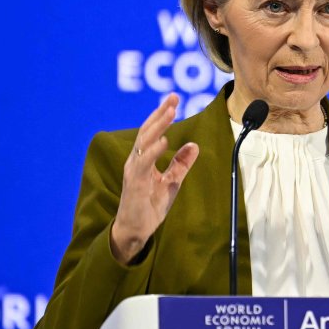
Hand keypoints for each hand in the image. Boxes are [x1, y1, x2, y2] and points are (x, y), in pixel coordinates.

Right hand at [109, 93, 199, 263]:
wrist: (135, 230)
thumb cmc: (149, 206)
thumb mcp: (171, 182)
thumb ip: (181, 164)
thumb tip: (194, 145)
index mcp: (143, 158)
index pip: (152, 131)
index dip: (162, 114)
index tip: (174, 99)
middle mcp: (136, 160)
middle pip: (147, 131)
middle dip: (160, 114)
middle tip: (173, 98)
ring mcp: (134, 170)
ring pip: (144, 142)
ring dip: (158, 126)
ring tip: (170, 113)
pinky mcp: (135, 183)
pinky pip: (144, 163)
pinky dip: (154, 151)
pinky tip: (164, 141)